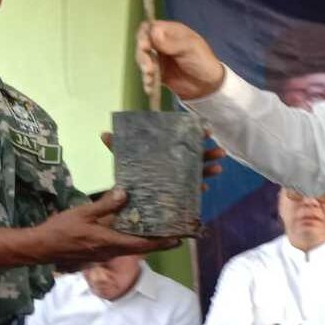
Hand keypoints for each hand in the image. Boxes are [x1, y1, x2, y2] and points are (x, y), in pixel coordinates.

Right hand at [24, 189, 177, 267]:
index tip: (179, 239)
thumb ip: (104, 205)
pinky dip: (135, 240)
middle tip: (178, 233)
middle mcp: (112, 251)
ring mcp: (106, 253)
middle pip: (143, 248)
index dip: (162, 242)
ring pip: (134, 248)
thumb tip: (125, 193)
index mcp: (110, 242)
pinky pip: (123, 247)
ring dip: (149, 242)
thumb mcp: (82, 213)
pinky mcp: (101, 252)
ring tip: (164, 231)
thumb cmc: (61, 229)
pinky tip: (138, 230)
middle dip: (161, 242)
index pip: (142, 244)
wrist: (41, 247)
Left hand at [101, 130, 226, 189]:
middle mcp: (178, 163)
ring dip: (210, 169)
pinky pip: (191, 190)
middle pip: (197, 155)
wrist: (130, 193)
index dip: (197, 134)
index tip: (207, 130)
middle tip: (220, 151)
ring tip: (218, 168)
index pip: (185, 140)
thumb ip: (117, 146)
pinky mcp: (179, 192)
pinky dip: (198, 189)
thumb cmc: (131, 171)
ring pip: (199, 171)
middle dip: (209, 153)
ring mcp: (181, 177)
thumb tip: (103, 133)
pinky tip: (204, 188)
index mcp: (168, 151)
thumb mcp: (124, 158)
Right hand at [137, 20, 225, 100]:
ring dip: (143, 68)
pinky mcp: (158, 72)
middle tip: (148, 67)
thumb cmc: (203, 61)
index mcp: (171, 32)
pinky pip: (147, 74)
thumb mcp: (190, 48)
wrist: (208, 86)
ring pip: (143, 59)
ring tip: (150, 77)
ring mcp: (159, 57)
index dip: (144, 35)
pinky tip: (150, 87)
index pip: (150, 27)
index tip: (144, 46)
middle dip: (142, 55)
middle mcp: (162, 42)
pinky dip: (146, 80)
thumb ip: (171, 42)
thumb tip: (153, 31)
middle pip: (143, 43)